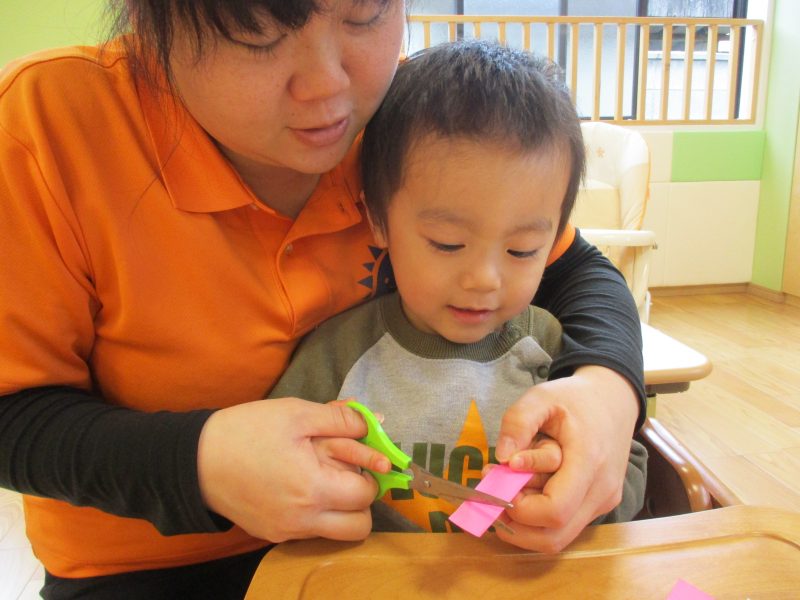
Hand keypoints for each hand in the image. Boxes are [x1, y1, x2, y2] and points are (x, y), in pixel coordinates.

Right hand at [196, 398, 390, 542]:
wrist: (196, 459)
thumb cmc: (248, 430)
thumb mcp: (297, 413)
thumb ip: (341, 420)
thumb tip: (375, 423)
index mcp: (313, 488)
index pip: (366, 495)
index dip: (370, 473)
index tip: (364, 458)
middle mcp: (303, 519)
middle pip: (358, 527)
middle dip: (361, 501)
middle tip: (348, 474)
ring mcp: (287, 531)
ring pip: (335, 533)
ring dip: (341, 510)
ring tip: (325, 480)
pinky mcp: (272, 534)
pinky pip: (309, 531)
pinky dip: (316, 513)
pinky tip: (300, 487)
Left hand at [494, 366, 638, 551]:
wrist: (614, 401)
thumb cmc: (576, 398)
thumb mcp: (542, 396)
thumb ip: (518, 421)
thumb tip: (503, 458)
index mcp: (589, 460)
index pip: (554, 509)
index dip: (520, 507)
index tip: (498, 482)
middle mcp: (601, 490)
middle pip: (554, 535)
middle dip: (516, 522)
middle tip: (495, 491)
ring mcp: (603, 502)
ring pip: (558, 537)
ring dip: (525, 522)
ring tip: (509, 488)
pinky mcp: (599, 506)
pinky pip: (565, 527)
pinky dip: (539, 518)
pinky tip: (527, 489)